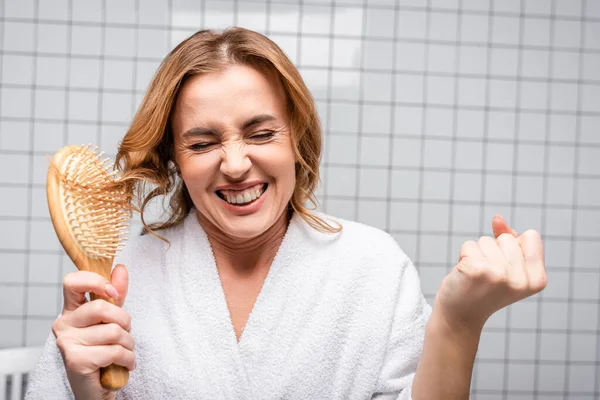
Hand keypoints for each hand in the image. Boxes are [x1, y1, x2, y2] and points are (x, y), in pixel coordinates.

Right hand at [52, 265, 134, 399]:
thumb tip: (120, 268)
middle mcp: (63, 324)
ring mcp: (67, 342)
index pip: (72, 281)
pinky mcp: (76, 360)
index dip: (96, 282)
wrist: (97, 387)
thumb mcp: (111, 318)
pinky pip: (114, 351)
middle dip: (125, 321)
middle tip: (125, 334)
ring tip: (124, 352)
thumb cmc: (103, 350)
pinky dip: (128, 358)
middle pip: (101, 307)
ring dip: (128, 344)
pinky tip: (124, 364)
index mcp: (71, 309)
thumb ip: (115, 295)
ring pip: (113, 331)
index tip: (114, 294)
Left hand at [434, 215, 546, 333]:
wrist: (459, 315)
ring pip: (486, 240)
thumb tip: (497, 219)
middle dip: (493, 251)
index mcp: (537, 279)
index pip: (531, 236)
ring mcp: (499, 274)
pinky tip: (464, 276)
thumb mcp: (506, 266)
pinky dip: (463, 256)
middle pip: (506, 238)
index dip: (514, 247)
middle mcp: (521, 279)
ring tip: (476, 277)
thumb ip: (509, 240)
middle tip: (487, 276)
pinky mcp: (476, 270)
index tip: (506, 270)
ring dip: (477, 254)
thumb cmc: (483, 289)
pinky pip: (468, 245)